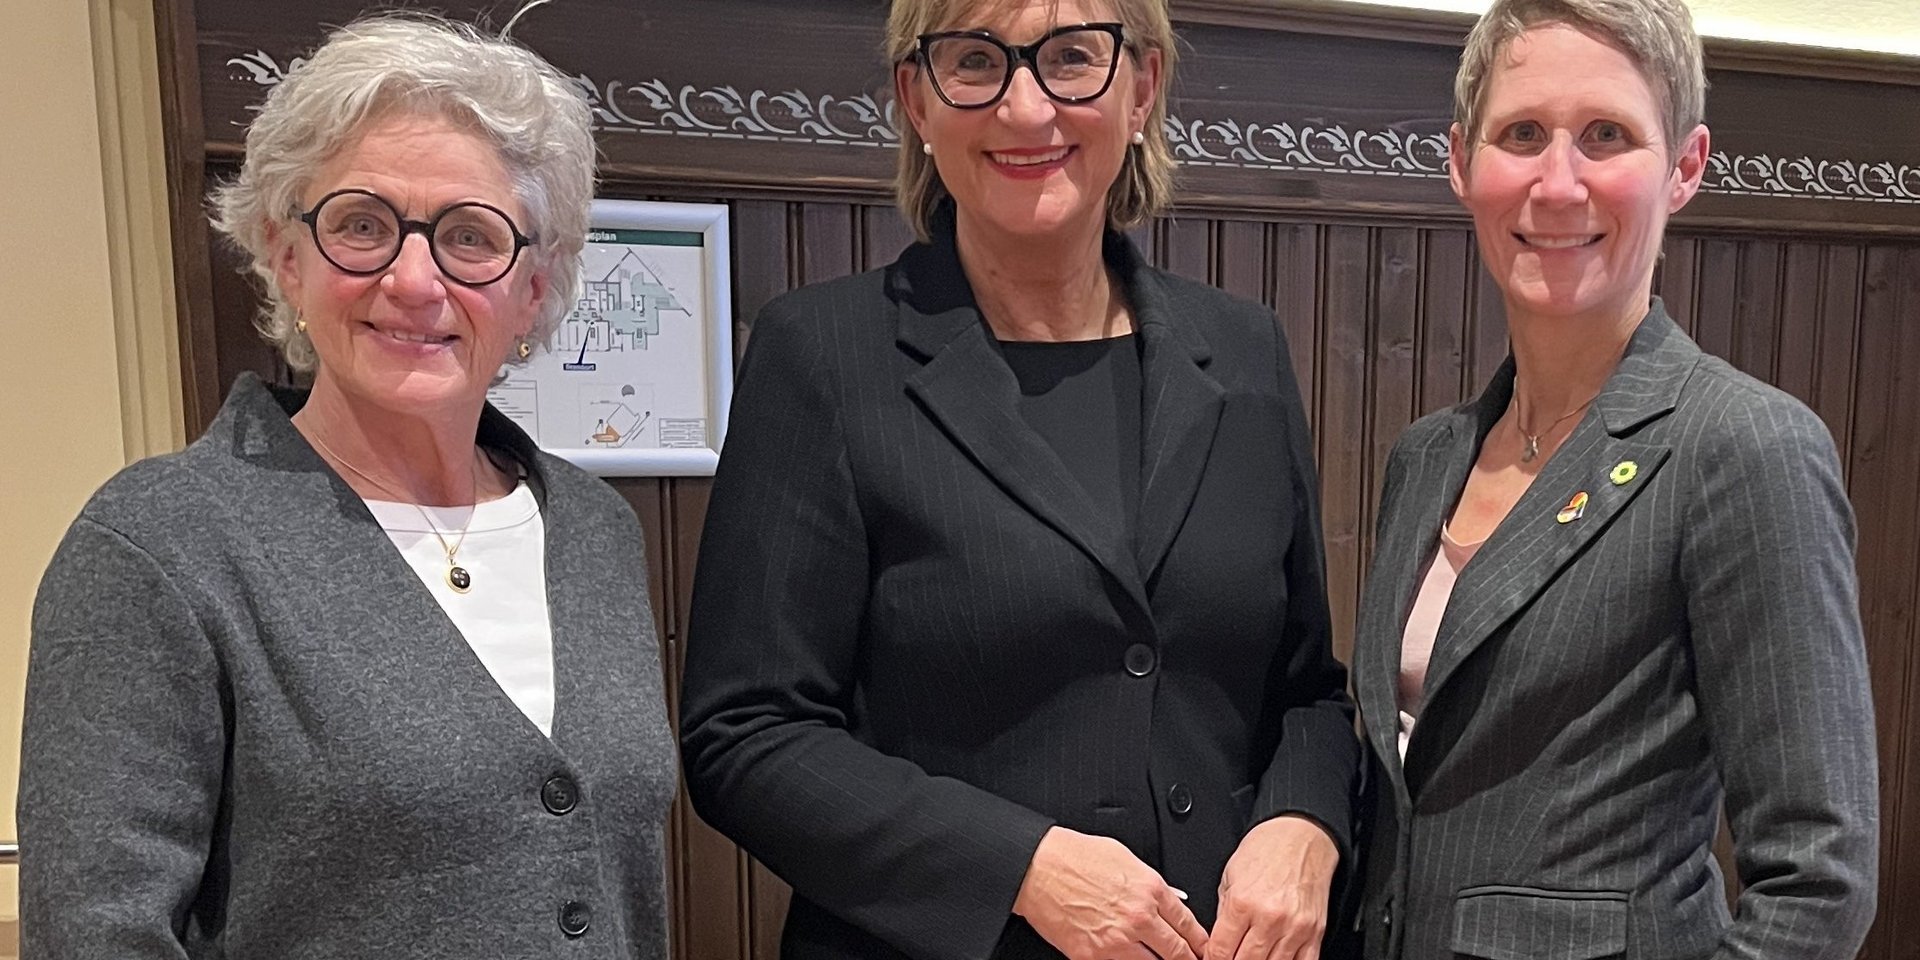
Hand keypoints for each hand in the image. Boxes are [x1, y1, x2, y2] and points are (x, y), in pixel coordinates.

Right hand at [1014, 826, 1209, 959]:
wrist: (1038, 868)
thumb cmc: (1076, 856)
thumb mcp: (1125, 857)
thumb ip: (1153, 883)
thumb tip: (1172, 899)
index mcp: (1150, 889)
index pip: (1189, 924)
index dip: (1200, 941)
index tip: (1203, 949)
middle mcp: (1139, 917)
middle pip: (1178, 952)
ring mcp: (1117, 940)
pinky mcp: (1094, 956)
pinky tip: (1135, 958)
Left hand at [1207, 815, 1338, 959]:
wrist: (1301, 836)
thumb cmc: (1266, 851)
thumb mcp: (1230, 876)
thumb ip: (1223, 914)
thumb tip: (1219, 943)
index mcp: (1242, 903)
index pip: (1221, 951)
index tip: (1213, 959)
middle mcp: (1269, 918)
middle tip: (1232, 956)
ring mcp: (1295, 928)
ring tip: (1253, 954)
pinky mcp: (1315, 932)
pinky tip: (1277, 957)